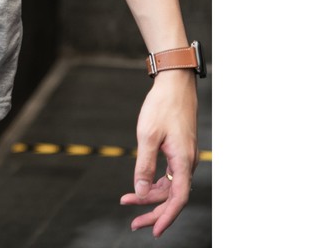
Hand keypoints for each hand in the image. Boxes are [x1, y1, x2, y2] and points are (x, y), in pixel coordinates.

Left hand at [119, 69, 197, 235]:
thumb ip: (144, 165)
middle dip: (153, 211)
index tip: (154, 230)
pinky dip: (155, 183)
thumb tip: (139, 191)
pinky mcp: (179, 151)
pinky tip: (141, 185)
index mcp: (183, 161)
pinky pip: (170, 176)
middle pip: (173, 197)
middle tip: (133, 222)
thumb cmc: (162, 106)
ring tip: (128, 200)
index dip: (166, 217)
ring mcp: (184, 157)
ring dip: (151, 196)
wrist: (174, 84)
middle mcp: (187, 163)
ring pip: (170, 187)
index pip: (177, 199)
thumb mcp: (147, 135)